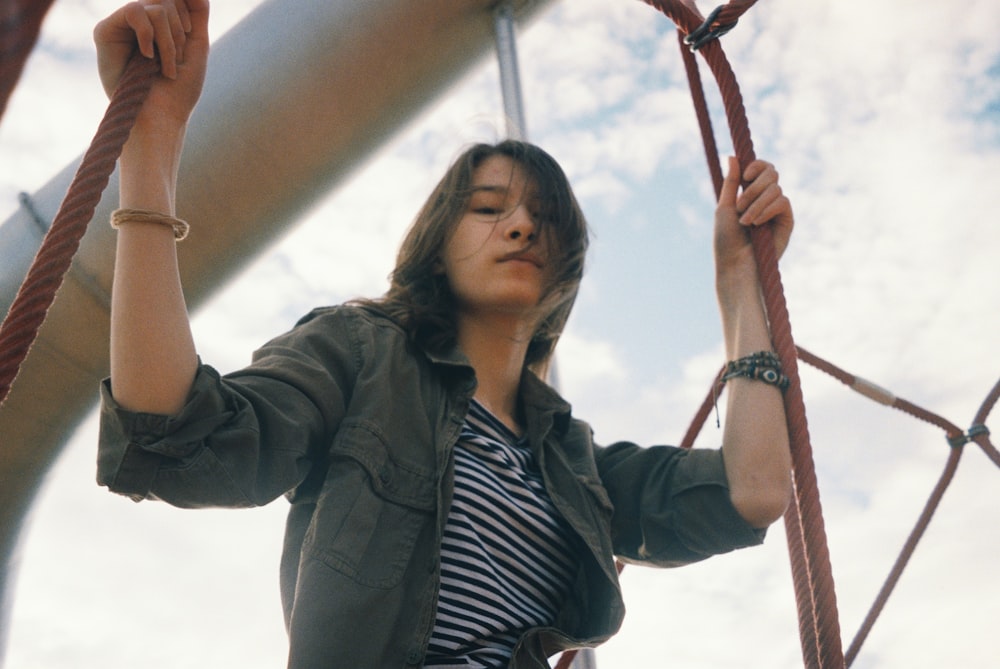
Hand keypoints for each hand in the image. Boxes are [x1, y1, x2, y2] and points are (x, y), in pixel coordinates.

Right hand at [94, 0, 209, 127]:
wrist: (161, 117)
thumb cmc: (179, 90)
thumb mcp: (195, 45)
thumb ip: (197, 13)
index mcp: (159, 26)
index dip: (188, 15)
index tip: (189, 43)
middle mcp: (139, 23)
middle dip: (181, 30)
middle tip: (178, 60)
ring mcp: (121, 27)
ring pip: (155, 6)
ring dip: (169, 39)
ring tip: (166, 66)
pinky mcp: (105, 31)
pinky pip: (134, 11)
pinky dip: (149, 34)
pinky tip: (148, 57)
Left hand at [714, 157, 793, 278]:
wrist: (735, 264)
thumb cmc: (726, 240)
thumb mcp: (725, 207)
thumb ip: (731, 182)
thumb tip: (733, 155)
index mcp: (750, 194)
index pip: (762, 168)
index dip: (756, 165)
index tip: (745, 176)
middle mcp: (765, 199)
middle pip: (772, 172)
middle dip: (753, 187)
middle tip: (739, 206)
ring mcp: (777, 210)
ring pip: (775, 188)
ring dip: (756, 203)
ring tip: (745, 221)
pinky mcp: (787, 221)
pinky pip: (783, 201)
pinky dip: (766, 210)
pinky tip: (756, 224)